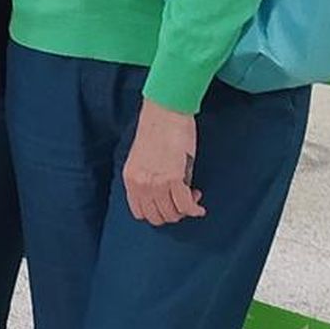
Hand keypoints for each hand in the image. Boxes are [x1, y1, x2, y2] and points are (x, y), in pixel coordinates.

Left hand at [122, 99, 205, 225]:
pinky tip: (199, 206)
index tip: (167, 204)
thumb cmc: (156, 130)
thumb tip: (166, 194)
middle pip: (156, 217)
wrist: (164, 111)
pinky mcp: (174, 178)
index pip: (139, 212)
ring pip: (171, 214)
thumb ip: (150, 178)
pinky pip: (185, 205)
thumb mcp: (144, 159)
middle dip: (172, 213)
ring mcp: (156, 183)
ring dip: (184, 211)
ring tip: (191, 197)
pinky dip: (194, 209)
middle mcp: (140, 184)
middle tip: (182, 201)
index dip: (156, 213)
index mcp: (130, 178)